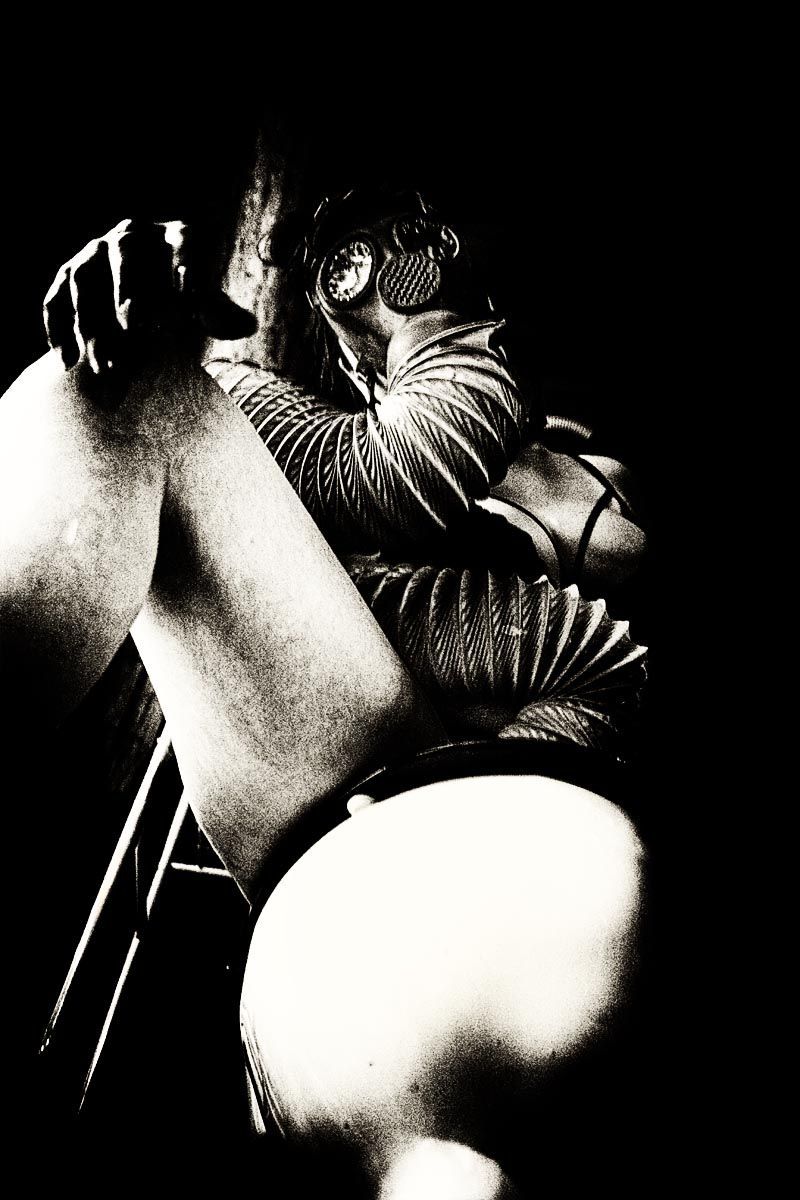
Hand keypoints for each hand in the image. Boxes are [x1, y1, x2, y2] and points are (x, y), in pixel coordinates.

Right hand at [43, 219, 257, 372]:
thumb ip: (222, 316)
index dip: (189, 268)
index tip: (194, 303)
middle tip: (135, 329)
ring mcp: (94, 253)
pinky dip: (57, 329)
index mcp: (176, 237)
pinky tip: (67, 362)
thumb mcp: (208, 309)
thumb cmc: (186, 303)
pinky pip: (55, 300)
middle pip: (125, 254)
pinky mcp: (67, 277)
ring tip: (106, 366)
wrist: (145, 305)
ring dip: (92, 324)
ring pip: (84, 282)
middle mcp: (130, 235)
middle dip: (129, 291)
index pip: (185, 243)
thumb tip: (245, 326)